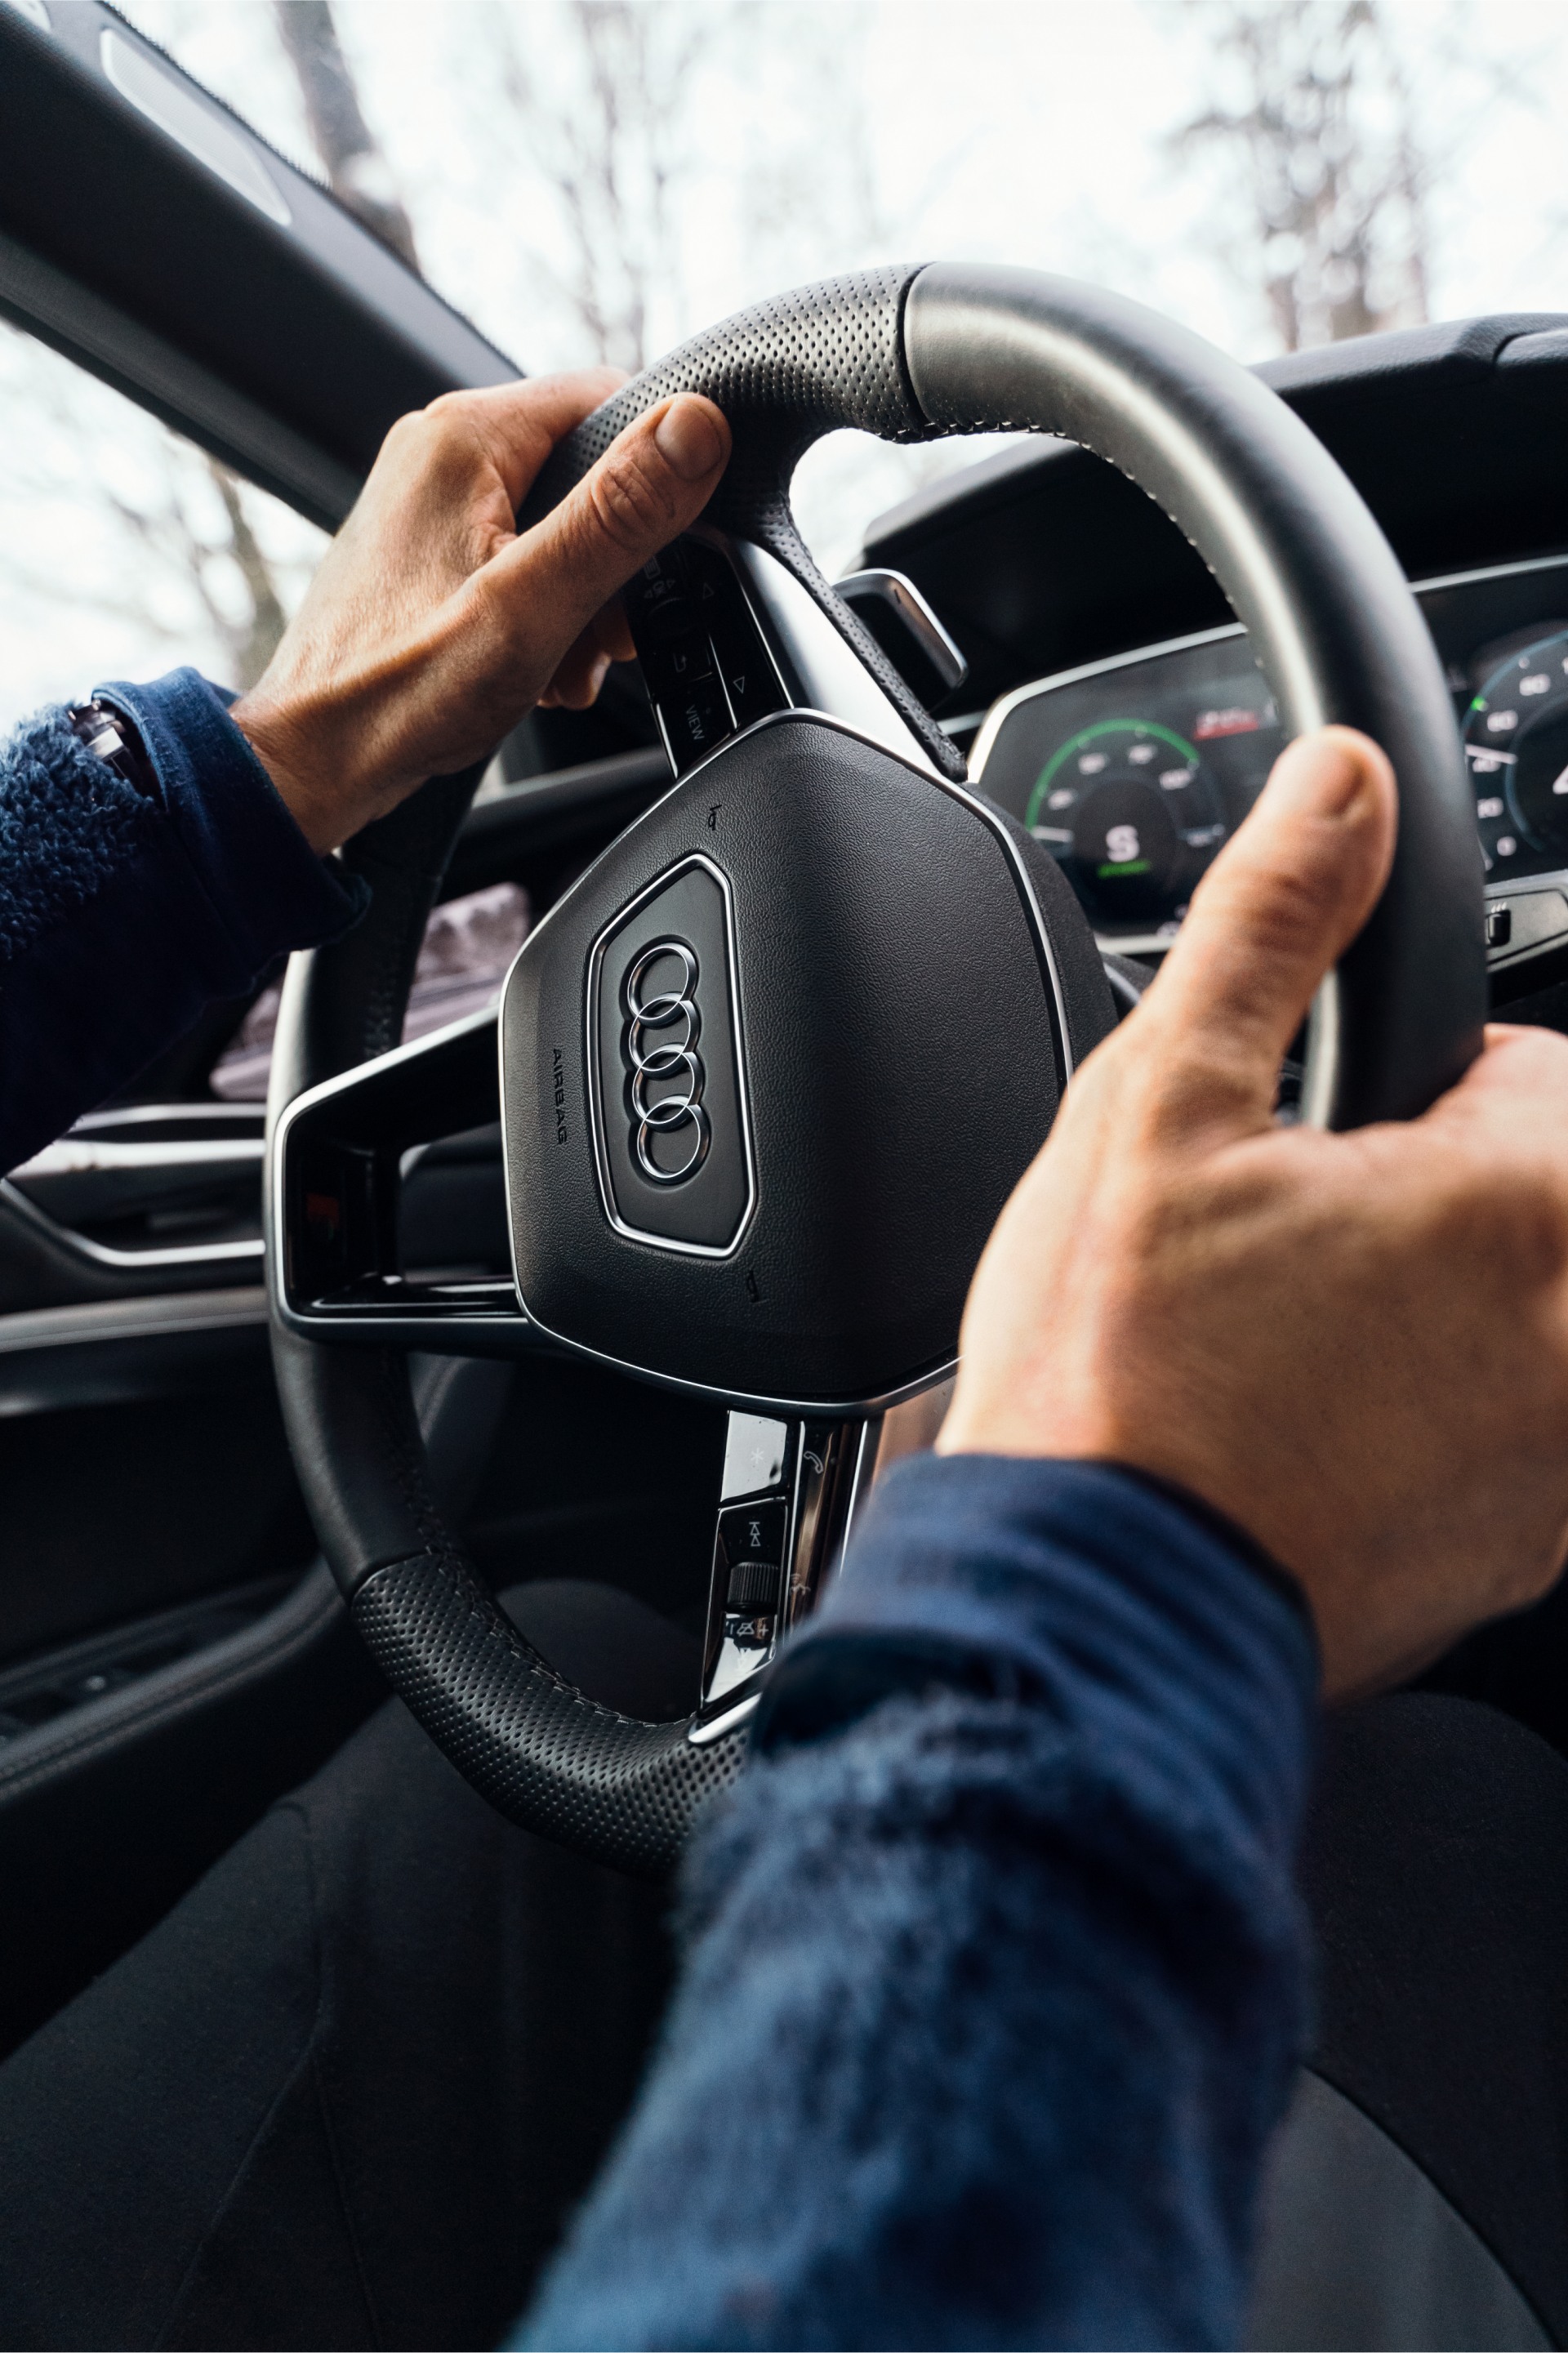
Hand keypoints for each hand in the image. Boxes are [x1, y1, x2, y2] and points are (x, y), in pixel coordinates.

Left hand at [231, 373, 730, 851]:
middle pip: (589, 472)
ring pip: (559, 526)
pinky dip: (545, 616)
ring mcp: (430, 505)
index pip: (613, 400)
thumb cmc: (399, 691)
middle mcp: (440, 453)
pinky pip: (519, 562)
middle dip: (619, 561)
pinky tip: (536, 668)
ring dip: (585, 601)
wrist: (311, 764)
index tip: (670, 553)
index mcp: (465, 435)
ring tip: (562, 663)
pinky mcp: (428, 555)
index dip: (661, 476)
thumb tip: (698, 427)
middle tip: (605, 634)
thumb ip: (621, 513)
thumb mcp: (533, 602)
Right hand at [939, 727, 1567, 1698]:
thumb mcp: (1160, 1107)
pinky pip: (1511, 1431)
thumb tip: (1337, 788)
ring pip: (1526, 1316)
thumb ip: (1269, 926)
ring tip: (1291, 1354)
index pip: (1543, 1068)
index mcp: (1523, 1203)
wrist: (1087, 1611)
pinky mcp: (1526, 1547)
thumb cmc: (1117, 1386)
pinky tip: (1309, 1438)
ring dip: (1438, 1308)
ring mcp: (1563, 1458)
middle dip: (1432, 1199)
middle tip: (1291, 1253)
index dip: (1413, 1090)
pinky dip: (1436, 1416)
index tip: (1326, 1143)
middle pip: (1541, 1196)